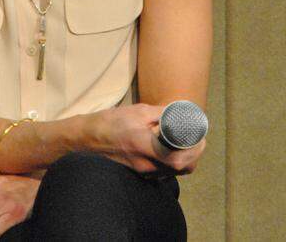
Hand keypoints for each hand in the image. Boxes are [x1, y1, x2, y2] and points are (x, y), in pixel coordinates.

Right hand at [89, 103, 205, 175]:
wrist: (86, 139)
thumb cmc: (110, 122)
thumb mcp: (138, 111)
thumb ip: (162, 113)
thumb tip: (183, 112)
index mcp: (145, 146)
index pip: (180, 158)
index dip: (194, 149)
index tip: (199, 136)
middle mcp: (146, 164)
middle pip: (182, 168)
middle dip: (194, 154)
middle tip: (197, 139)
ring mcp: (143, 172)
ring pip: (174, 171)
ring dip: (185, 158)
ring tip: (185, 142)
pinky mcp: (140, 174)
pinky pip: (164, 171)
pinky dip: (173, 162)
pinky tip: (169, 148)